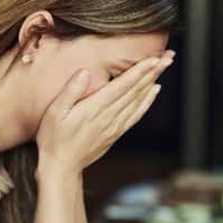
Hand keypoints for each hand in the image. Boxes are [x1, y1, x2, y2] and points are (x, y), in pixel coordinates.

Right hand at [36, 52, 172, 172]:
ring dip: (153, 81)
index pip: (123, 85)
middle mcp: (109, 116)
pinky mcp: (116, 132)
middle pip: (136, 90)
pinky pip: (137, 114)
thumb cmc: (54, 138)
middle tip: (169, 55)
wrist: (62, 166)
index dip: (140, 71)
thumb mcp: (54, 112)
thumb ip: (70, 91)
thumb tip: (84, 72)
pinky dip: (147, 101)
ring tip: (165, 66)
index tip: (154, 58)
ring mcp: (115, 125)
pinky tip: (154, 90)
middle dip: (153, 71)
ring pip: (139, 100)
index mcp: (95, 108)